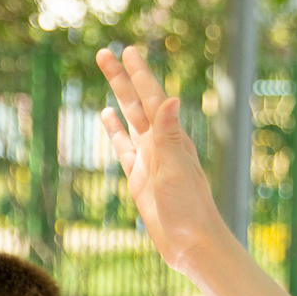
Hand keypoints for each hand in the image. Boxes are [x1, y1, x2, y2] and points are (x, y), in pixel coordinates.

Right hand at [95, 45, 228, 274]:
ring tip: (109, 74)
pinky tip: (106, 117)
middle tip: (105, 52)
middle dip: (122, 78)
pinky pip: (124, 146)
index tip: (128, 52)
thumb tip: (170, 98)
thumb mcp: (176, 170)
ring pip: (129, 120)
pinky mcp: (140, 177)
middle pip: (137, 103)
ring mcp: (149, 160)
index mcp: (171, 140)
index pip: (152, 99)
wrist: (191, 243)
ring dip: (118, 97)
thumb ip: (169, 135)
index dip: (139, 75)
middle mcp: (160, 144)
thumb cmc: (189, 209)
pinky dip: (115, 130)